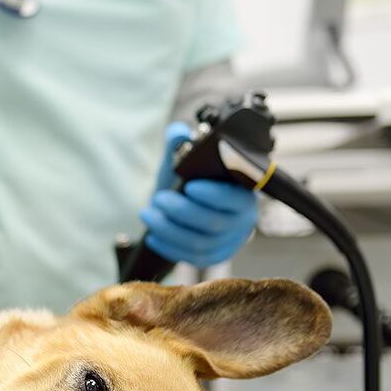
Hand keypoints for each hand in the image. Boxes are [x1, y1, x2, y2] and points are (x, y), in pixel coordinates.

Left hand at [139, 122, 257, 266]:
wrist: (185, 205)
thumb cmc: (189, 180)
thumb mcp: (182, 160)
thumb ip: (180, 143)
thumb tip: (178, 133)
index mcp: (243, 192)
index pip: (236, 198)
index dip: (214, 195)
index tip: (190, 186)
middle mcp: (242, 219)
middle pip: (214, 223)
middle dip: (181, 211)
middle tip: (159, 199)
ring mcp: (229, 241)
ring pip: (200, 243)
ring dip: (169, 229)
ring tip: (148, 214)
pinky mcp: (214, 256)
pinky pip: (191, 258)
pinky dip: (168, 246)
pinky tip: (153, 235)